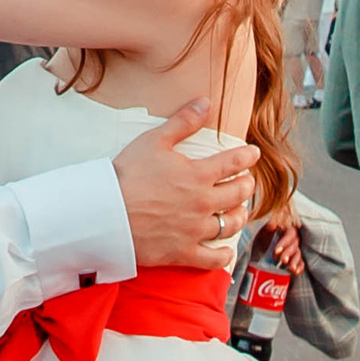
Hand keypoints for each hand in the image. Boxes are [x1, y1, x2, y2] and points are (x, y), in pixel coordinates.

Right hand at [114, 98, 256, 271]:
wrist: (106, 213)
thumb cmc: (127, 174)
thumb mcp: (154, 141)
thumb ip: (183, 122)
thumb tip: (206, 102)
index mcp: (199, 175)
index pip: (233, 162)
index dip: (247, 156)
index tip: (253, 153)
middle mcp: (203, 203)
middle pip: (238, 194)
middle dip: (247, 185)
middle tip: (248, 182)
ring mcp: (195, 230)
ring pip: (231, 225)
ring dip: (240, 216)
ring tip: (240, 212)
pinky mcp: (183, 252)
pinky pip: (213, 258)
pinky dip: (223, 255)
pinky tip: (226, 251)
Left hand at [269, 222, 304, 271]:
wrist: (262, 245)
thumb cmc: (264, 235)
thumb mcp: (264, 230)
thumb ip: (268, 227)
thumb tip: (272, 225)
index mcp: (288, 230)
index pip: (289, 235)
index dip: (284, 243)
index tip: (276, 251)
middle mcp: (294, 240)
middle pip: (293, 246)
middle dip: (288, 254)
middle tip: (282, 261)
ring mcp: (295, 250)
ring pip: (298, 255)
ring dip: (295, 262)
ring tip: (291, 269)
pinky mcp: (296, 259)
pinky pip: (301, 263)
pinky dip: (299, 267)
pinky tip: (296, 272)